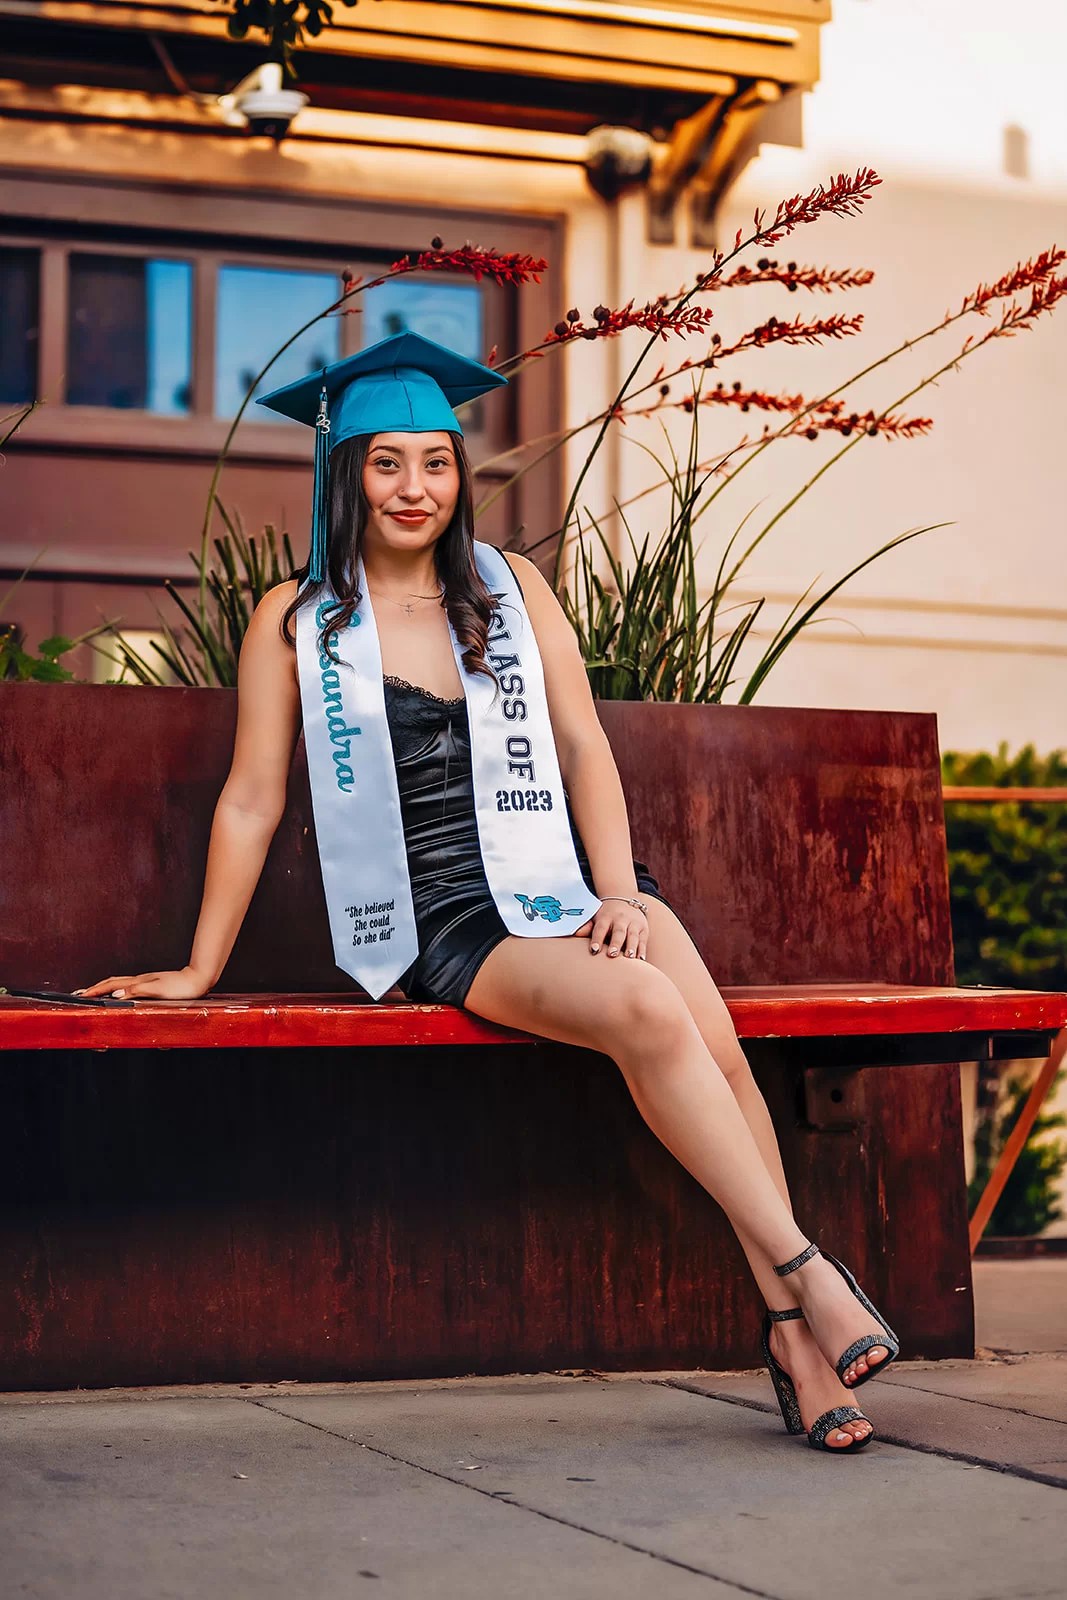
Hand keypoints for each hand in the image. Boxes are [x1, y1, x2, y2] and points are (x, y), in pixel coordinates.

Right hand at [71, 965, 212, 1000]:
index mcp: (139, 982)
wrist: (198, 980)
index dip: (96, 990)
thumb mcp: (158, 990)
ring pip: (120, 984)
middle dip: (96, 988)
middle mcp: (140, 980)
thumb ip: (136, 991)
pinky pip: (129, 987)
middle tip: (82, 993)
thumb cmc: (181, 986)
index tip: (82, 995)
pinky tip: (120, 993)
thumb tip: (115, 994)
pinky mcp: (152, 984)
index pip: (112, 985)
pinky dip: (118, 989)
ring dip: (105, 988)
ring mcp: (146, 981)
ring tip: (95, 992)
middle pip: (113, 982)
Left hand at [576, 902, 648, 960]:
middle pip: (618, 932)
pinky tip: (641, 959)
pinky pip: (643, 940)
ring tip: (629, 957)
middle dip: (615, 943)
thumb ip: (587, 927)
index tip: (593, 950)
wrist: (623, 898)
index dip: (597, 939)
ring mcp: (633, 923)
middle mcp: (620, 919)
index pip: (600, 929)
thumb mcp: (595, 917)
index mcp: (606, 917)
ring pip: (632, 936)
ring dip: (631, 947)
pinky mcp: (643, 929)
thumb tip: (575, 933)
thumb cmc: (605, 915)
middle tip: (612, 955)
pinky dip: (642, 950)